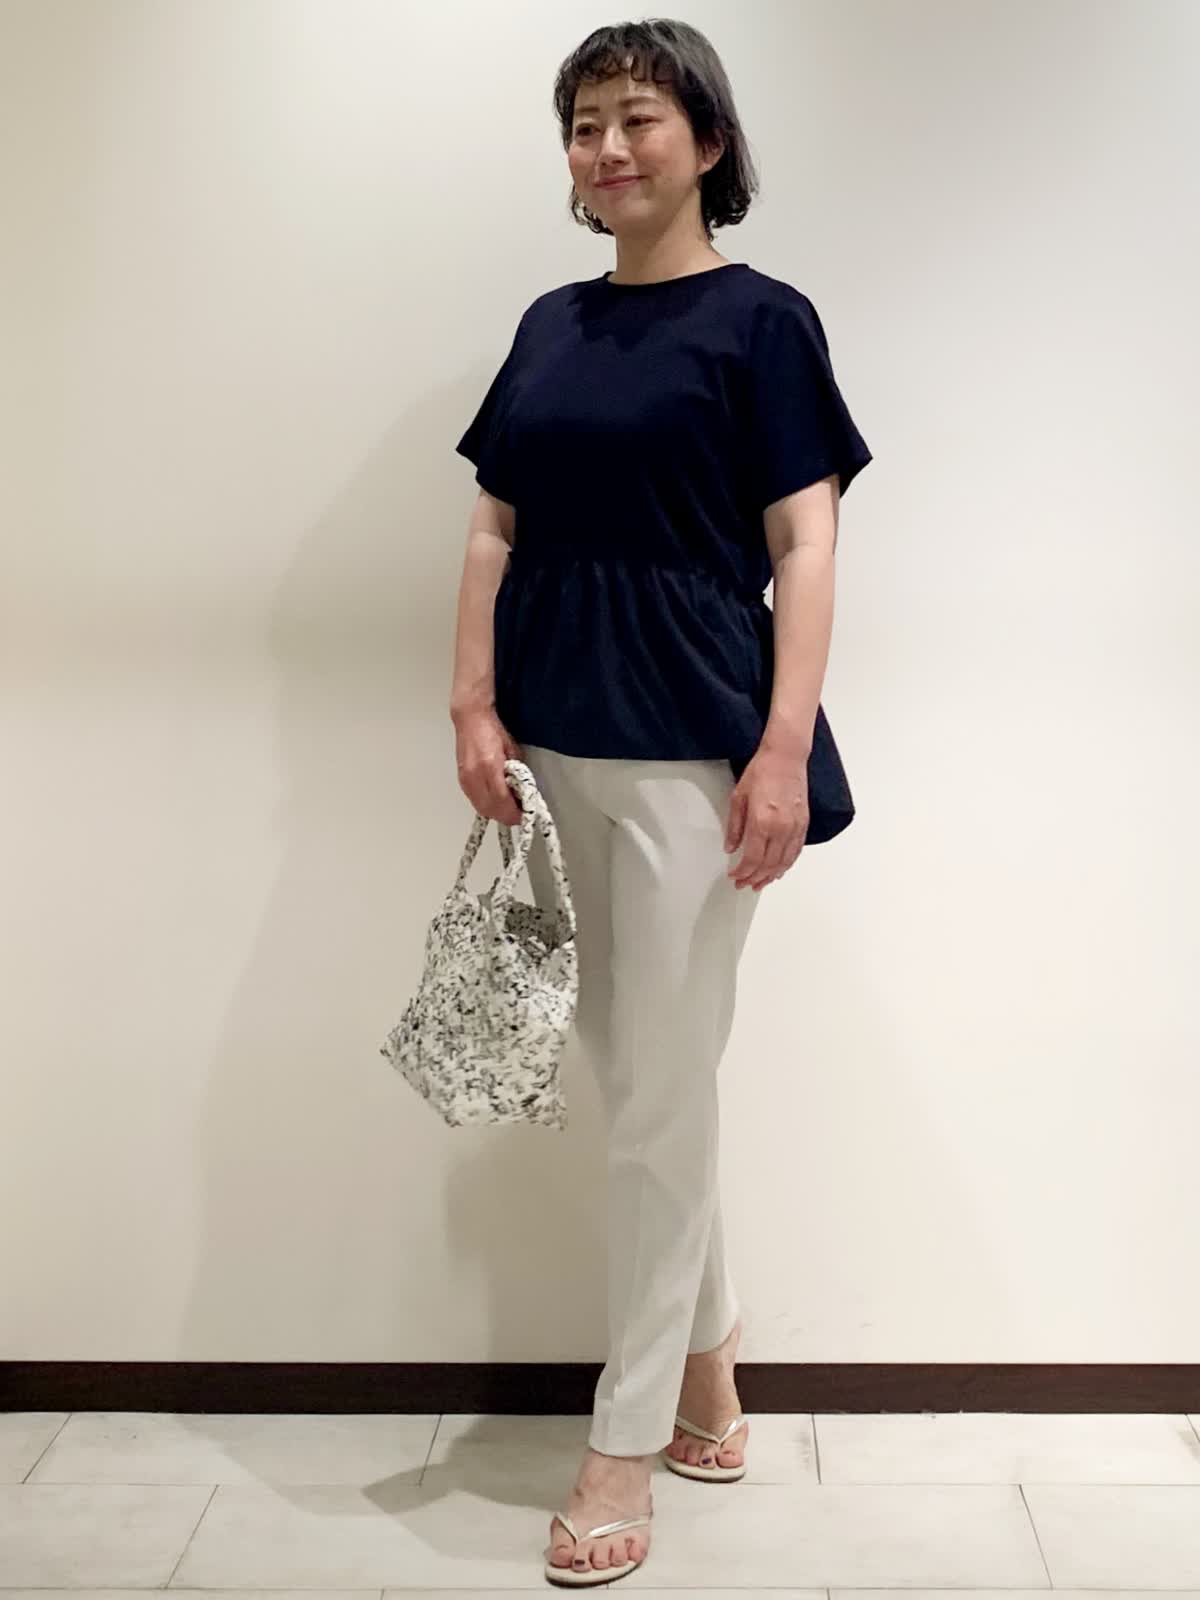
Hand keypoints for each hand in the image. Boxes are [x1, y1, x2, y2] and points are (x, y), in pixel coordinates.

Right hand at [453, 709, 525, 824]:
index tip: (524, 815)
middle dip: (506, 817)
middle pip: (490, 809)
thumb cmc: (493, 731)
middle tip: (519, 815)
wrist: (471, 720)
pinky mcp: (461, 780)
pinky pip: (475, 802)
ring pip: (481, 808)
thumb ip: (516, 773)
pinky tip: (495, 802)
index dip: (514, 813)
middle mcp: (475, 776)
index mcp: (490, 767)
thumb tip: (521, 792)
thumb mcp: (512, 751)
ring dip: (496, 814)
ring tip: (508, 809)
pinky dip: (486, 806)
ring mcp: (465, 779)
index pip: (502, 801)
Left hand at [724, 742, 809, 889]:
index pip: (752, 859)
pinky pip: (795, 851)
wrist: (785, 757)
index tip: (735, 876)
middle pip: (768, 865)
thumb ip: (735, 827)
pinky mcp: (803, 823)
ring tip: (760, 883)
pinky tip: (779, 870)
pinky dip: (787, 864)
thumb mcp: (738, 798)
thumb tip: (731, 848)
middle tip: (744, 884)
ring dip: (771, 876)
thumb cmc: (762, 772)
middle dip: (754, 878)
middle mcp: (780, 828)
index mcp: (761, 822)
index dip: (742, 872)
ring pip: (784, 862)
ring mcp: (794, 827)